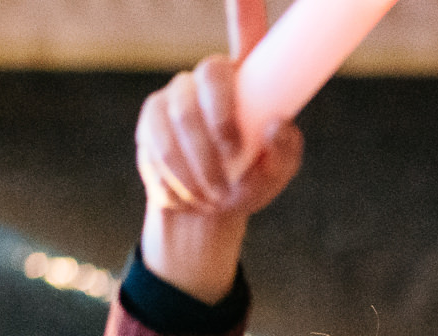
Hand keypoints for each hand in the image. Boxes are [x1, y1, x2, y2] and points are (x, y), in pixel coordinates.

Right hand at [136, 44, 304, 301]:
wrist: (201, 213)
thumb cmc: (246, 183)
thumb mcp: (275, 175)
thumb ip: (286, 153)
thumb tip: (279, 125)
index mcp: (250, 80)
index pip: (249, 32)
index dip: (244, 7)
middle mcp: (212, 77)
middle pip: (211, 71)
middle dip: (222, 117)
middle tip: (235, 156)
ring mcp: (178, 94)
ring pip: (182, 115)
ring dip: (201, 161)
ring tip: (215, 193)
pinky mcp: (151, 118)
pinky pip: (159, 141)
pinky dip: (179, 176)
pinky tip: (190, 193)